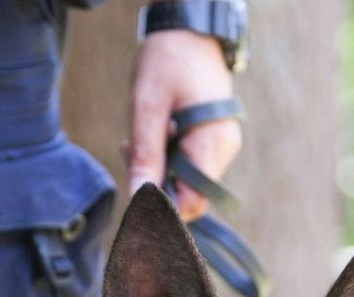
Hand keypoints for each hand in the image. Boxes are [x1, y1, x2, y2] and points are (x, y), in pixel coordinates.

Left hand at [124, 29, 240, 221]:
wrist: (190, 31)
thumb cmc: (168, 61)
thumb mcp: (147, 106)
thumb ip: (145, 154)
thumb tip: (138, 198)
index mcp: (212, 144)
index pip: (193, 203)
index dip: (163, 208)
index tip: (136, 186)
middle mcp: (223, 150)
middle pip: (188, 195)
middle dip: (156, 182)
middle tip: (129, 150)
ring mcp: (221, 146)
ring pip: (187, 181)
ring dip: (160, 168)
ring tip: (144, 135)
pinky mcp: (214, 140)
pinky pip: (190, 164)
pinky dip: (169, 156)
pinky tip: (158, 132)